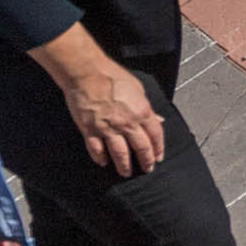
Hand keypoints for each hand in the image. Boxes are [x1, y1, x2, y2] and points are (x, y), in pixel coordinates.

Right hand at [57, 56, 165, 174]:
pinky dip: (100, 158)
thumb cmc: (112, 76)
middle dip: (145, 161)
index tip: (158, 157)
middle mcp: (127, 123)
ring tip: (125, 173)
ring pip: (120, 154)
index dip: (158, 149)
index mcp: (142, 111)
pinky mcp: (90, 130)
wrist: (87, 73)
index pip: (155, 136)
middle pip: (141, 148)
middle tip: (147, 169)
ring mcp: (108, 128)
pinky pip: (96, 150)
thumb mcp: (138, 89)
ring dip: (124, 166)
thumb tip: (158, 119)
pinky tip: (103, 162)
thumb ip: (147, 107)